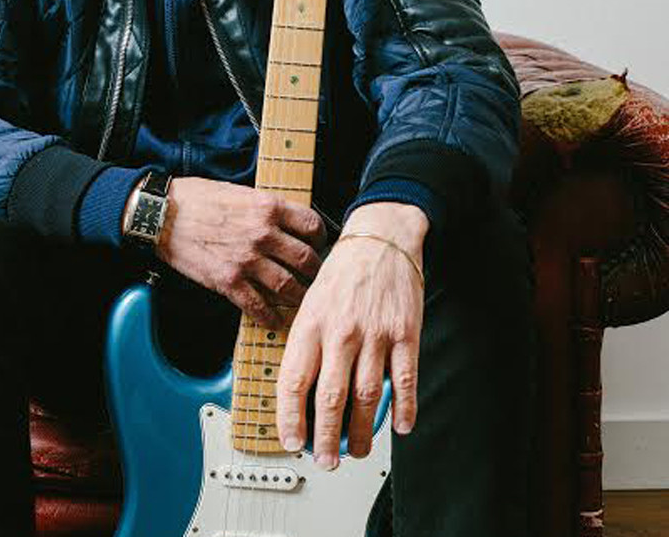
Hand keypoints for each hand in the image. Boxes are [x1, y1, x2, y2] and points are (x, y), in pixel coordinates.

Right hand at [136, 176, 327, 327]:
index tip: (317, 244)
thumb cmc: (196, 198)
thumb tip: (285, 222)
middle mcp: (263, 234)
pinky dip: (270, 317)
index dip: (320, 237)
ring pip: (289, 287)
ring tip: (299, 300)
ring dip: (298, 297)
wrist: (162, 215)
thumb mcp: (238, 191)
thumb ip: (264, 207)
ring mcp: (247, 260)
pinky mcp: (229, 282)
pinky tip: (273, 320)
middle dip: (315, 271)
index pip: (312, 225)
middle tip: (314, 277)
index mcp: (267, 207)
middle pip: (307, 260)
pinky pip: (259, 307)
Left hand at [275, 202, 427, 468]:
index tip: (292, 442)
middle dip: (326, 437)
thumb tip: (297, 389)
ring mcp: (375, 333)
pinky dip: (404, 408)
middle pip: (331, 397)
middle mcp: (341, 331)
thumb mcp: (311, 300)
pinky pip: (405, 380)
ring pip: (366, 396)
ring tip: (356, 451)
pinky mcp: (405, 333)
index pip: (295, 379)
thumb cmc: (343, 272)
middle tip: (325, 461)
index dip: (291, 417)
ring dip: (361, 432)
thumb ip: (306, 342)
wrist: (381, 236)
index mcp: (311, 323)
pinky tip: (399, 426)